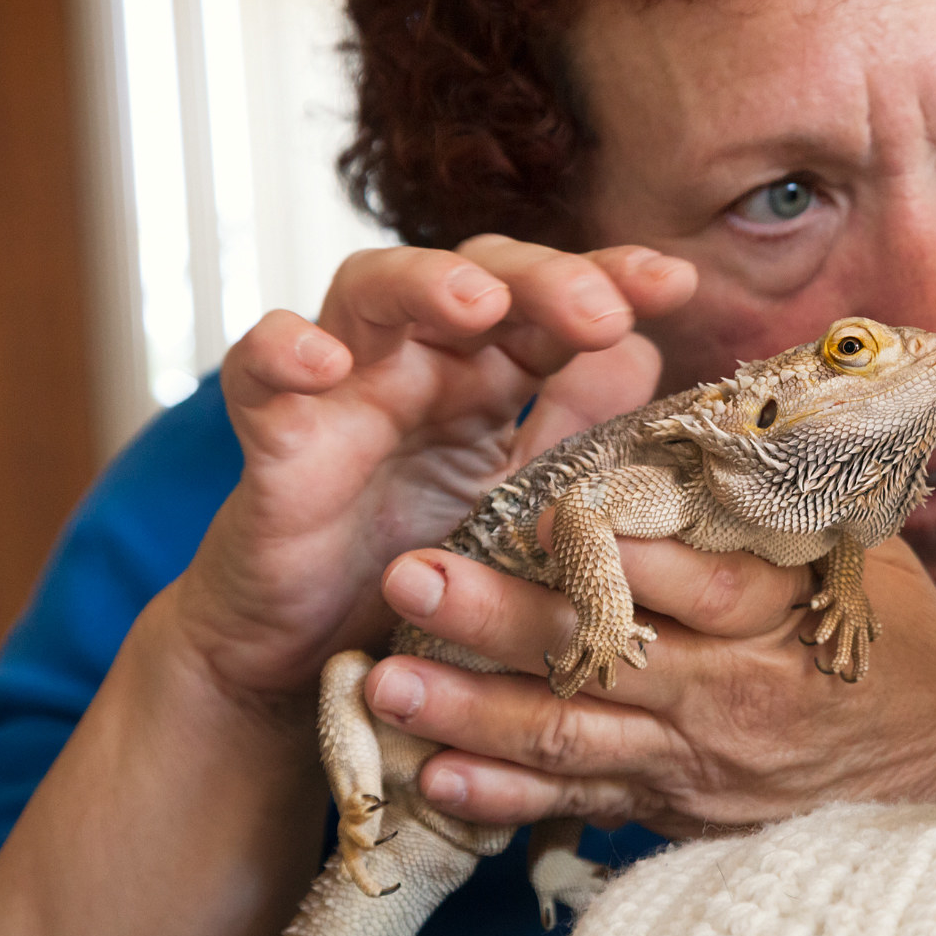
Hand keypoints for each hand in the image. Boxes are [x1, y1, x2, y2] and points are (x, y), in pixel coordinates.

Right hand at [164, 235, 696, 709]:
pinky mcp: (275, 437)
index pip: (555, 304)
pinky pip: (258, 372)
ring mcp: (345, 390)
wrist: (308, 662)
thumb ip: (575, 436)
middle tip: (601, 308)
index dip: (611, 280)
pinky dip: (280, 350)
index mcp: (491, 378)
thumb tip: (650, 357)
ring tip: (479, 303)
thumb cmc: (416, 573)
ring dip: (426, 284)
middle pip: (477, 274)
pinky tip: (322, 361)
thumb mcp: (518, 510)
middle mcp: (421, 364)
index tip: (677, 282)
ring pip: (372, 289)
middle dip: (543, 278)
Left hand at [358, 523, 935, 834]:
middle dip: (501, 619)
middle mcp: (731, 694)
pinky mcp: (673, 810)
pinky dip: (504, 797)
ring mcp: (696, 762)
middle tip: (412, 574)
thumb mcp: (864, 559)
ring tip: (388, 679)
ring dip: (472, 711)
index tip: (543, 509)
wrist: (934, 784)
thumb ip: (781, 501)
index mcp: (779, 617)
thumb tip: (711, 414)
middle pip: (606, 655)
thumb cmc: (901, 649)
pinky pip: (579, 803)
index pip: (698, 580)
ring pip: (572, 735)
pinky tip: (435, 776)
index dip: (619, 550)